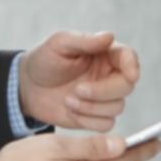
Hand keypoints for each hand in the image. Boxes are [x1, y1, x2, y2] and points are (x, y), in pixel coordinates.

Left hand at [19, 30, 139, 131]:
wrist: (28, 87)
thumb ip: (84, 40)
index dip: (133, 66)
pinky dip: (88, 120)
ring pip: (117, 108)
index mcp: (104, 54)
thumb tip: (109, 36)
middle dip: (103, 91)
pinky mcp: (95, 116)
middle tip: (78, 90)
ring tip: (68, 100)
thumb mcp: (59, 44)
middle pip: (126, 87)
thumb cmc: (44, 60)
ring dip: (91, 107)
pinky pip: (106, 124)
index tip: (130, 74)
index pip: (128, 58)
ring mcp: (104, 97)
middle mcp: (109, 75)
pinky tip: (71, 110)